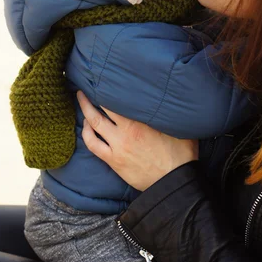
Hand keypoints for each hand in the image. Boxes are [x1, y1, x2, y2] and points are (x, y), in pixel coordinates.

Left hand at [77, 92, 197, 190]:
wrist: (174, 182)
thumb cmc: (180, 154)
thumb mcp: (178, 126)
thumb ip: (168, 112)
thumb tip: (170, 96)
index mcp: (140, 121)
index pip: (118, 99)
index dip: (109, 88)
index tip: (104, 80)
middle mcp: (125, 132)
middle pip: (101, 109)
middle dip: (91, 97)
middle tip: (86, 86)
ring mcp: (117, 147)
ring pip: (94, 125)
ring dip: (85, 112)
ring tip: (81, 101)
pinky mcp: (113, 161)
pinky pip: (93, 145)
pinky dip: (87, 134)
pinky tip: (87, 127)